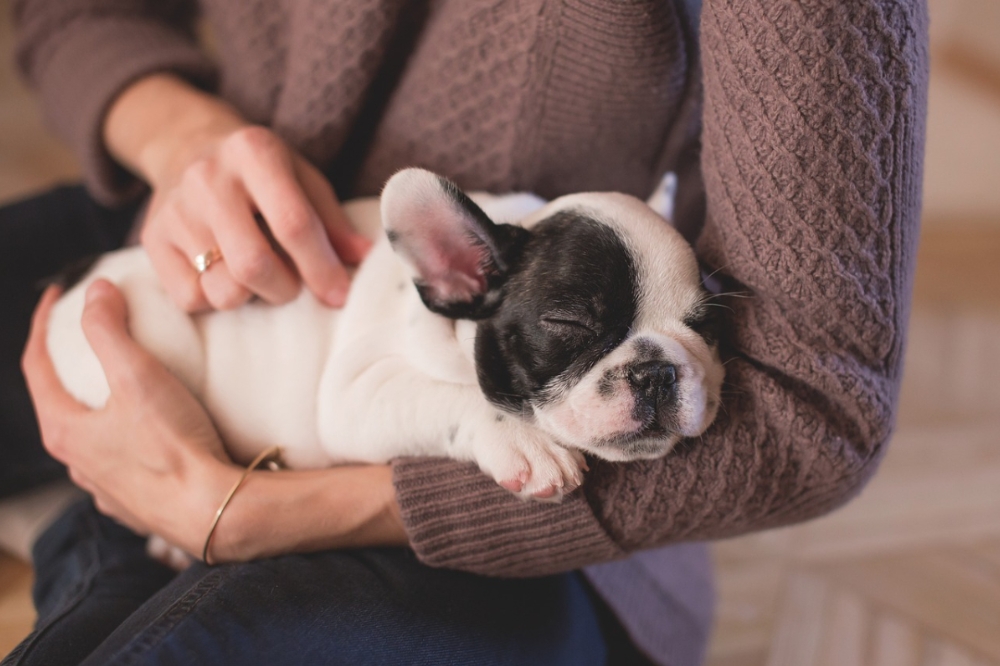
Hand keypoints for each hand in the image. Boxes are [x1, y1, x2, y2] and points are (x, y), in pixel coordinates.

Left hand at [22, 282, 407, 561]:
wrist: (213, 510)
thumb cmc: (173, 446)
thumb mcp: (138, 376)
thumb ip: (110, 330)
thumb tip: (96, 291)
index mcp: (65, 431)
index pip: (36, 366)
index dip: (43, 324)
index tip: (58, 296)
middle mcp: (76, 463)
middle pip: (60, 402)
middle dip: (70, 366)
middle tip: (91, 337)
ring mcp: (105, 487)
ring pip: (91, 436)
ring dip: (98, 405)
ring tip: (124, 384)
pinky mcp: (135, 503)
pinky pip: (121, 462)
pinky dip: (126, 437)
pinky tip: (149, 432)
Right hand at [106, 74, 370, 311]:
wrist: (185, 145)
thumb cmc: (259, 172)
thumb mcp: (302, 178)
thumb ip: (332, 221)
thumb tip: (366, 258)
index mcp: (254, 152)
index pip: (293, 224)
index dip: (321, 267)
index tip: (339, 295)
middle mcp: (208, 178)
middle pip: (253, 265)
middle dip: (285, 288)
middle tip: (292, 283)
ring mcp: (174, 210)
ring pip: (222, 289)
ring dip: (251, 296)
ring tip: (257, 275)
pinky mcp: (152, 239)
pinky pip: (190, 299)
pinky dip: (215, 298)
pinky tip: (222, 274)